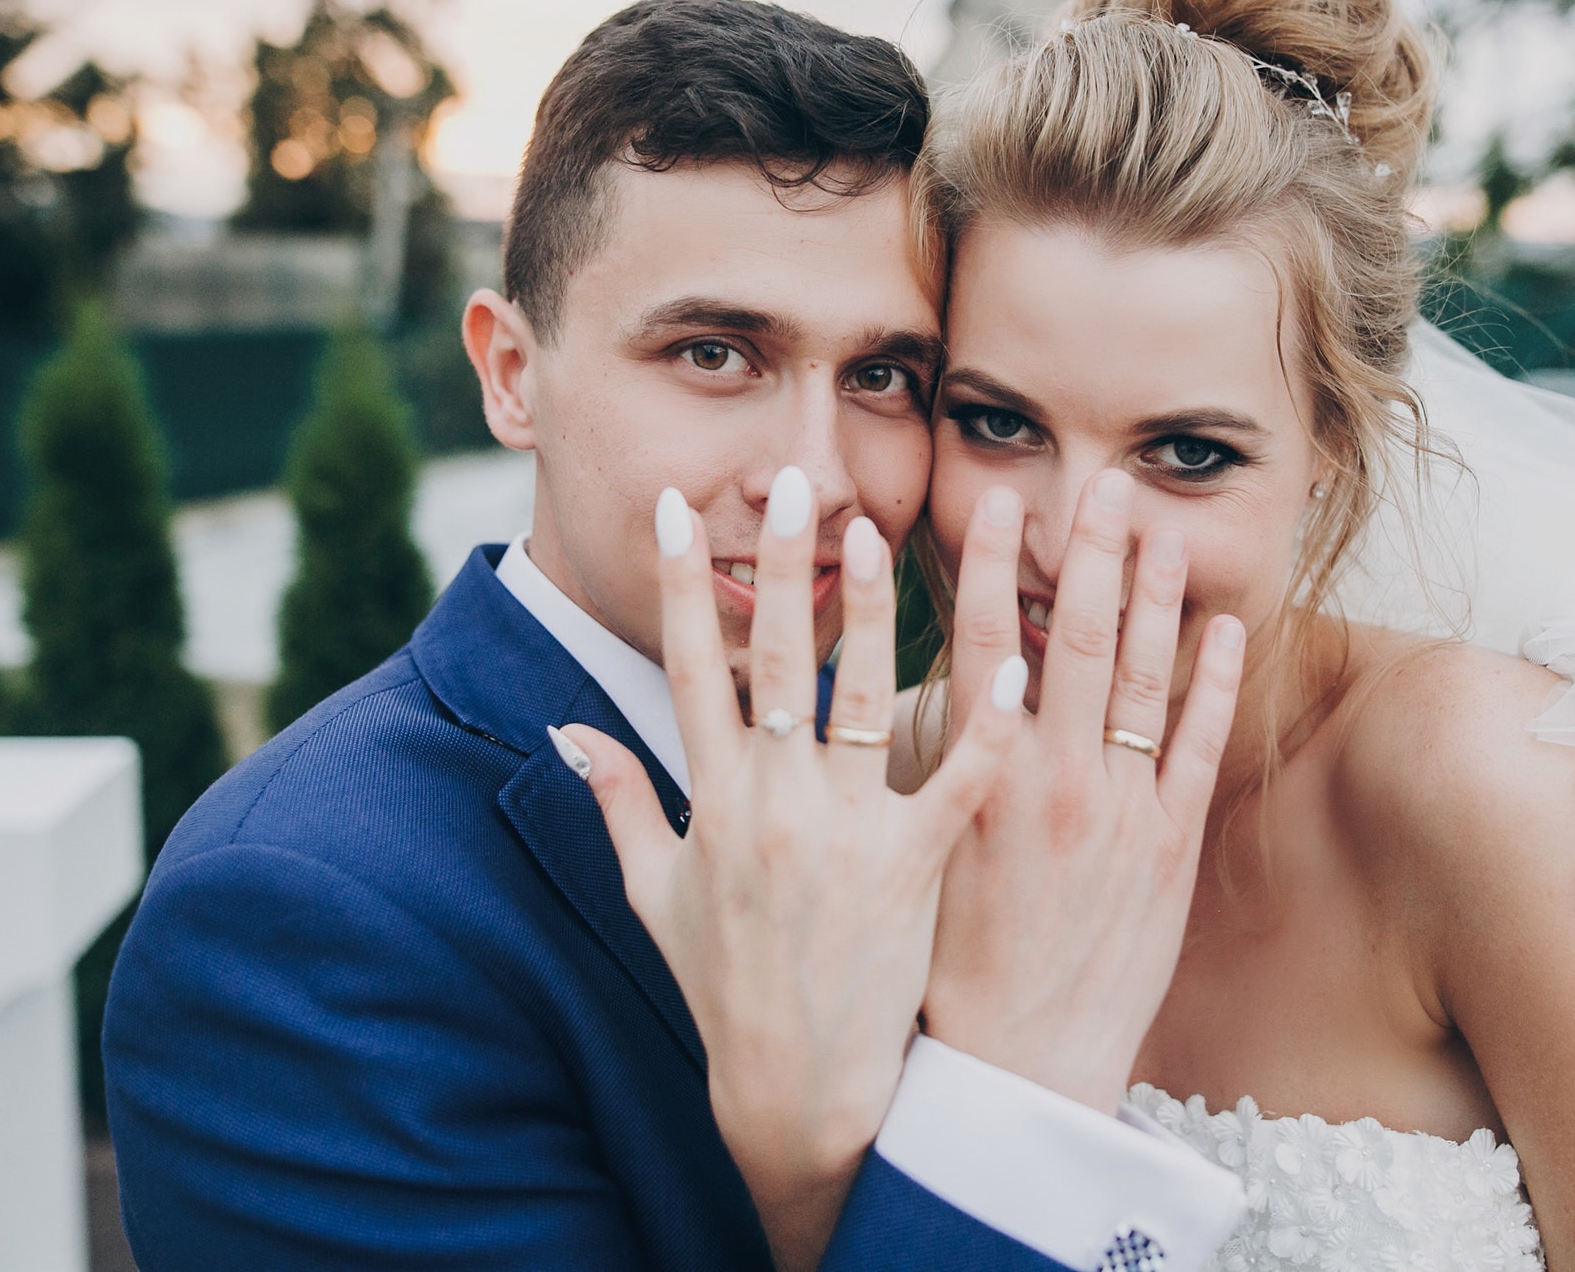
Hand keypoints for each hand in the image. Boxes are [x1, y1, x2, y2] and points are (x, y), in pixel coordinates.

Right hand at [561, 467, 1022, 1270]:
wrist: (791, 1092)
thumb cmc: (725, 986)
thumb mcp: (652, 892)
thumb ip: (616, 801)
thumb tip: (565, 730)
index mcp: (710, 801)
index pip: (687, 668)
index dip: (677, 584)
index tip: (673, 508)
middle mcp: (770, 806)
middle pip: (772, 663)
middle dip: (777, 566)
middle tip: (788, 483)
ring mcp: (842, 837)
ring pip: (861, 701)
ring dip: (873, 613)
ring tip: (879, 532)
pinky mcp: (910, 873)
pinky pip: (954, 787)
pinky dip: (983, 730)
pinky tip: (1009, 665)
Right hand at [924, 472, 1245, 1112]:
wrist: (1018, 1069)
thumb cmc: (945, 970)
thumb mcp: (914, 857)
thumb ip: (921, 768)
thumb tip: (900, 690)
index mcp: (982, 784)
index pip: (987, 648)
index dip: (993, 567)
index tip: (999, 499)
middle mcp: (1056, 785)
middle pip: (1079, 642)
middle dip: (1092, 554)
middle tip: (1104, 480)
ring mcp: (1122, 814)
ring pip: (1146, 680)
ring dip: (1157, 596)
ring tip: (1164, 525)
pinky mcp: (1170, 851)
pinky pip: (1202, 750)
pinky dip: (1216, 685)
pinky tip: (1225, 626)